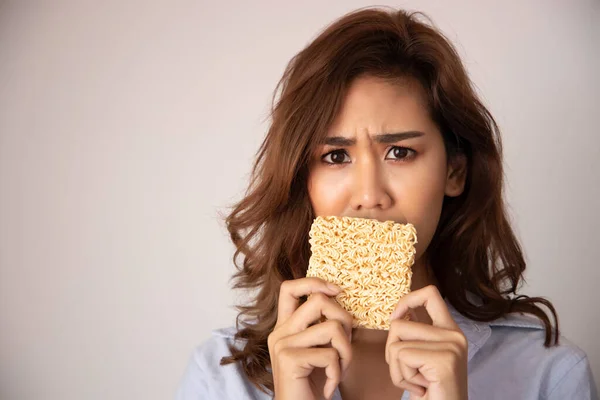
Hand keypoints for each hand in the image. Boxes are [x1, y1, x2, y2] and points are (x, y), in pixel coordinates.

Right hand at [268, 278, 353, 399]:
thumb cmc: (314, 384)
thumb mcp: (319, 348)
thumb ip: (322, 325)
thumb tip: (340, 297)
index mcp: (284, 326)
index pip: (290, 287)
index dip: (315, 282)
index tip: (336, 291)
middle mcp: (279, 332)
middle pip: (319, 300)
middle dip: (344, 321)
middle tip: (344, 346)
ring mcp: (282, 345)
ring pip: (332, 328)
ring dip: (346, 352)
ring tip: (339, 370)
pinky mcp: (289, 360)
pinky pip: (330, 354)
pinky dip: (338, 372)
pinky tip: (330, 387)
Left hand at [386, 285, 467, 399]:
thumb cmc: (430, 391)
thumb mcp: (423, 357)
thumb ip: (416, 335)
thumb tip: (396, 315)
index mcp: (451, 330)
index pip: (429, 293)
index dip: (406, 300)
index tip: (395, 318)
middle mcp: (454, 335)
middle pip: (398, 324)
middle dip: (392, 352)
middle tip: (412, 373)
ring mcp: (451, 346)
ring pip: (396, 343)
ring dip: (398, 369)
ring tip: (418, 381)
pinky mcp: (444, 359)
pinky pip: (401, 357)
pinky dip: (402, 377)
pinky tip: (421, 388)